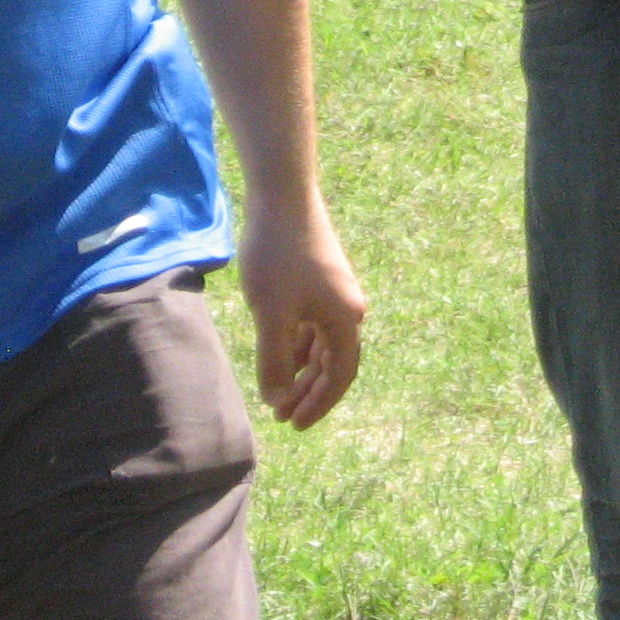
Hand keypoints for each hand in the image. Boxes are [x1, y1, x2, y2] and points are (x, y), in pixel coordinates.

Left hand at [237, 197, 366, 428]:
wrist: (282, 194)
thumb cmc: (277, 254)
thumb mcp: (271, 314)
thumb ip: (275, 361)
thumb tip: (277, 399)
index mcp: (345, 320)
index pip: (339, 376)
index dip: (318, 404)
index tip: (294, 426)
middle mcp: (347, 308)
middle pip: (333, 363)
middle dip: (309, 392)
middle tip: (282, 418)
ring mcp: (334, 292)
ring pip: (321, 344)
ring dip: (302, 371)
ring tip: (277, 395)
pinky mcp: (318, 279)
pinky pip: (313, 324)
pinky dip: (299, 345)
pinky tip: (280, 356)